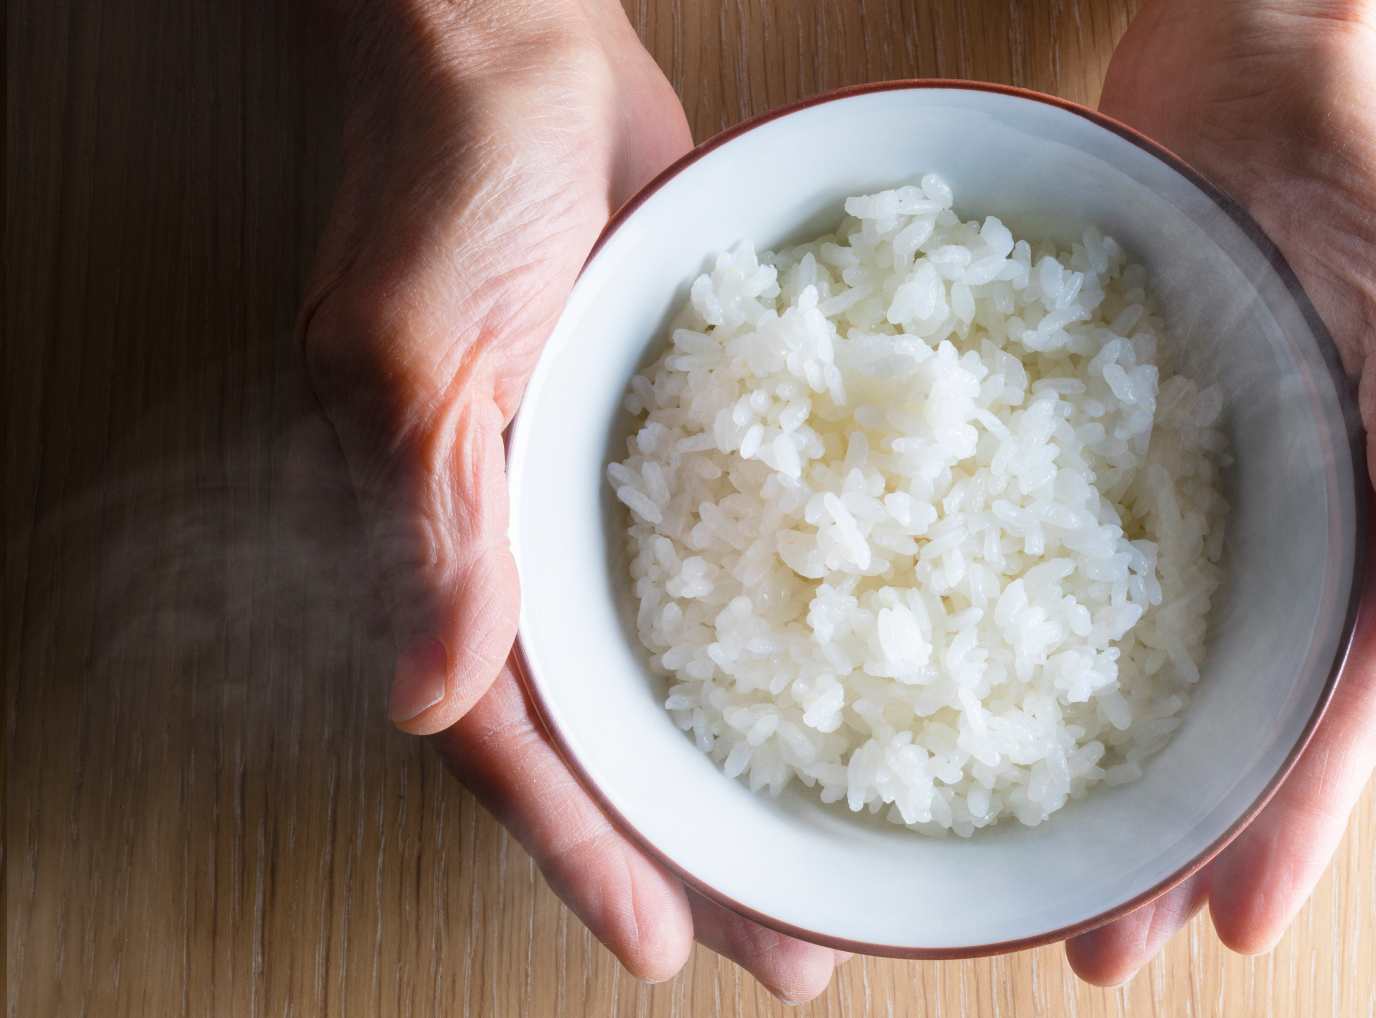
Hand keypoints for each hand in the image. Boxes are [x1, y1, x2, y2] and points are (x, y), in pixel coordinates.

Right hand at [302, 1, 840, 999]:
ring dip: (741, 767)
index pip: (513, 737)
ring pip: (671, 669)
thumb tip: (426, 703)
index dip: (586, 848)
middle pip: (608, 731)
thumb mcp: (417, 349)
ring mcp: (601, 494)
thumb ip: (433, 523)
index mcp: (448, 539)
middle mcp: (524, 540)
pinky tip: (849, 687)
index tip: (666, 944)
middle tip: (792, 942)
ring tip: (831, 857)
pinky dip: (773, 637)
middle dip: (689, 845)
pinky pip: (722, 562)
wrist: (516, 46)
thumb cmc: (447, 175)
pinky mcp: (671, 434)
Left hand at [1069, 0, 1375, 981]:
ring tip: (1035, 851)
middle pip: (1237, 707)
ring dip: (1104, 751)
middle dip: (1179, 828)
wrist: (1279, 34)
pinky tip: (974, 678)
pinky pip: (1080, 534)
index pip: (1345, 702)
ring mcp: (1207, 471)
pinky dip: (1035, 615)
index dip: (1292, 819)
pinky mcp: (1122, 412)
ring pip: (1155, 647)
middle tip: (1098, 939)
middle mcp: (1300, 515)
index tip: (1228, 924)